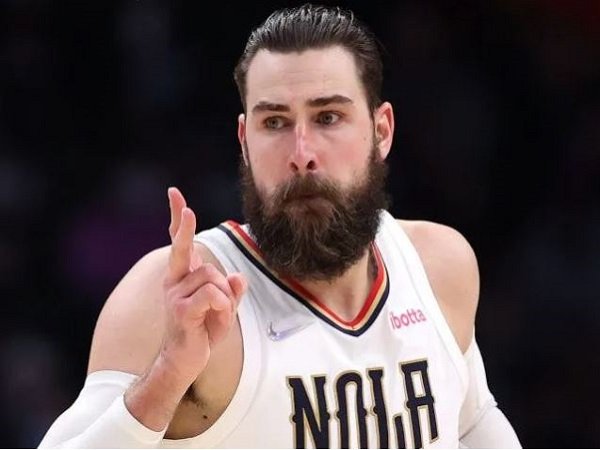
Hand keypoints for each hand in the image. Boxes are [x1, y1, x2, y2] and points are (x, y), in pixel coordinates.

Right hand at [159, 187, 246, 386]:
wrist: (186, 361)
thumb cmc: (203, 331)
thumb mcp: (224, 308)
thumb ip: (232, 291)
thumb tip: (239, 277)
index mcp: (184, 276)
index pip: (179, 242)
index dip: (177, 218)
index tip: (174, 194)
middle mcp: (175, 281)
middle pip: (182, 247)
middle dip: (182, 225)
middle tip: (185, 206)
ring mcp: (175, 294)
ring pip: (214, 277)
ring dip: (226, 298)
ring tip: (218, 315)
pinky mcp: (181, 309)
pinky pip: (214, 295)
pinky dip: (224, 307)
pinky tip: (216, 321)